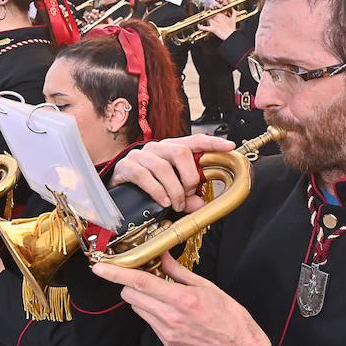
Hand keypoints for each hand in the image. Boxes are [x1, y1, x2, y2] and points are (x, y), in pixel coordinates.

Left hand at [93, 253, 269, 345]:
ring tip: (161, 293)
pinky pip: (148, 320)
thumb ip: (178, 272)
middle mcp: (170, 317)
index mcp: (181, 299)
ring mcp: (166, 331)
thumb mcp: (206, 286)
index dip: (117, 273)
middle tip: (143, 275)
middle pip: (131, 296)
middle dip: (131, 283)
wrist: (236, 345)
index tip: (101, 267)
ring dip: (141, 297)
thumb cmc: (227, 315)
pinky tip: (168, 308)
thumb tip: (161, 257)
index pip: (140, 283)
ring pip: (137, 308)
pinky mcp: (165, 341)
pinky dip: (151, 310)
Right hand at [111, 134, 233, 211]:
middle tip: (188, 195)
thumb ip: (187, 196)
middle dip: (189, 177)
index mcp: (171, 149)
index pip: (194, 141)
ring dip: (175, 190)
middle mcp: (157, 148)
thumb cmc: (147, 187)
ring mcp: (140, 155)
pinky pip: (145, 176)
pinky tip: (163, 201)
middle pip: (181, 153)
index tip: (230, 147)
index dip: (213, 143)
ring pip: (164, 167)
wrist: (115, 190)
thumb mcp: (171, 190)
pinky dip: (158, 191)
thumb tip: (200, 204)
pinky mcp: (126, 167)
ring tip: (176, 204)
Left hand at [198, 9, 236, 40]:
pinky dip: (200, 27)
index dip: (211, 7)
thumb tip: (233, 9)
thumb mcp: (233, 19)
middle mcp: (217, 18)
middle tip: (204, 10)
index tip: (210, 6)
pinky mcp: (212, 29)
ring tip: (202, 16)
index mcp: (221, 14)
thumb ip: (233, 13)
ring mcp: (214, 23)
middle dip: (206, 11)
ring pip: (206, 18)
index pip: (214, 8)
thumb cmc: (231, 29)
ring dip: (204, 17)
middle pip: (209, 12)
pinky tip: (198, 25)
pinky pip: (204, 28)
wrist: (231, 36)